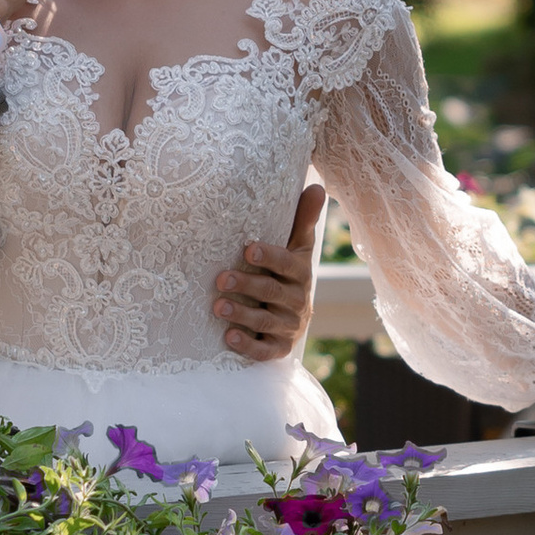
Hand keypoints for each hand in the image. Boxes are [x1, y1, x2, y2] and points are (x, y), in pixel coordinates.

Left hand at [215, 181, 323, 363]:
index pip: (288, 264)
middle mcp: (297, 301)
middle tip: (220, 278)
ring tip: (217, 306)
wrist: (294, 318)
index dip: (270, 257)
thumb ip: (303, 220)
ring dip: (242, 314)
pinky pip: (264, 350)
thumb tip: (317, 185)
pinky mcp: (279, 348)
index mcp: (300, 273)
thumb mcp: (298, 248)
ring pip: (266, 321)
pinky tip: (228, 337)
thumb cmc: (289, 273)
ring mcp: (289, 326)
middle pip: (273, 292)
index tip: (248, 249)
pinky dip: (247, 345)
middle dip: (247, 285)